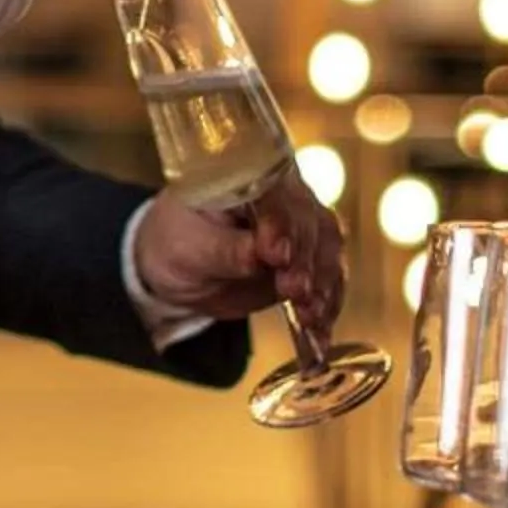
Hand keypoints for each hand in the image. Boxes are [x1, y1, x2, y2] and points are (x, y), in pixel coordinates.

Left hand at [131, 164, 345, 332]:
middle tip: (296, 291)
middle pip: (308, 222)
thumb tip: (259, 257)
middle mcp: (284, 195)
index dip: (279, 224)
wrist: (184, 268)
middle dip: (306, 260)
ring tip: (311, 316)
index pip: (272, 196)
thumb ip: (227, 250)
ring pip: (327, 249)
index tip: (277, 254)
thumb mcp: (190, 246)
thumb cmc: (179, 242)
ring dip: (323, 284)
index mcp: (248, 176)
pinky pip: (328, 279)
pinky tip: (320, 331)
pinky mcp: (310, 260)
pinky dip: (328, 304)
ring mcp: (302, 227)